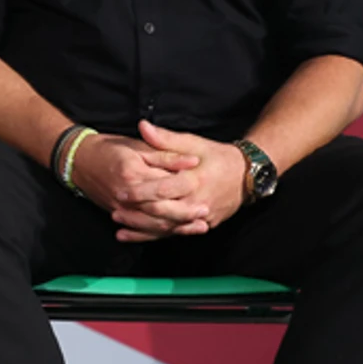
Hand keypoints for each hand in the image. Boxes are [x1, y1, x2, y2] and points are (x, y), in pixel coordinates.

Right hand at [66, 130, 197, 222]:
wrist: (78, 160)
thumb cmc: (108, 148)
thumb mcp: (137, 145)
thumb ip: (165, 153)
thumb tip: (192, 161)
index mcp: (133, 173)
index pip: (165, 185)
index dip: (186, 189)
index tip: (205, 189)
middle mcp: (126, 194)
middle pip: (161, 210)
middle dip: (186, 213)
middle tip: (206, 212)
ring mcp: (121, 207)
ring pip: (153, 223)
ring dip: (178, 226)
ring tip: (199, 225)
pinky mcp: (118, 213)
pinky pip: (140, 228)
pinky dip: (159, 233)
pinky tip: (174, 232)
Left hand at [109, 121, 249, 240]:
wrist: (247, 175)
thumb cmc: (217, 156)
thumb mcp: (193, 143)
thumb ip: (166, 139)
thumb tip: (142, 126)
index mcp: (195, 180)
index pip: (164, 190)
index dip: (142, 192)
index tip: (121, 192)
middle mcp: (199, 202)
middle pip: (164, 213)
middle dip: (139, 214)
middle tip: (115, 211)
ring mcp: (202, 217)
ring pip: (169, 228)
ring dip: (143, 229)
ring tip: (120, 228)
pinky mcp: (203, 225)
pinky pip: (176, 233)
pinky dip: (155, 236)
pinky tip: (136, 237)